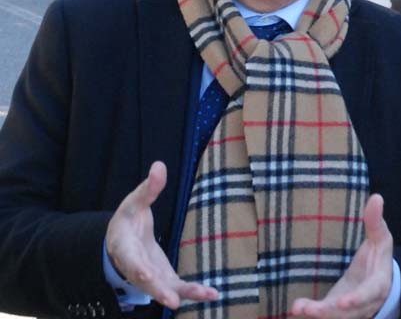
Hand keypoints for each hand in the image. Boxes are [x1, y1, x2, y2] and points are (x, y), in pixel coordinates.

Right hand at [105, 161, 219, 308]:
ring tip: (207, 295)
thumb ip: (147, 188)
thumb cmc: (127, 220)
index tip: (147, 276)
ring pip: (167, 289)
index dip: (139, 270)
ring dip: (186, 294)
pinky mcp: (164, 279)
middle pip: (148, 283)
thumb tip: (160, 165)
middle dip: (160, 292)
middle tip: (172, 301)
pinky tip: (213, 294)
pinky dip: (194, 292)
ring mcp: (151, 277)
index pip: (131, 260)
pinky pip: (178, 288)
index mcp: (125, 248)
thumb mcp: (134, 202)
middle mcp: (137, 268)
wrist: (120, 242)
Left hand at [291, 193, 393, 318]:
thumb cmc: (379, 257)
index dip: (357, 299)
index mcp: (378, 284)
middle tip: (313, 310)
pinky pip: (325, 316)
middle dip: (330, 312)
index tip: (343, 301)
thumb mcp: (381, 238)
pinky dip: (310, 314)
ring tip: (299, 308)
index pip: (369, 294)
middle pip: (349, 313)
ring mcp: (350, 312)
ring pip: (335, 318)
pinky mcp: (336, 313)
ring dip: (317, 315)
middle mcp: (365, 304)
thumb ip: (376, 221)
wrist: (379, 281)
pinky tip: (297, 308)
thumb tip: (376, 197)